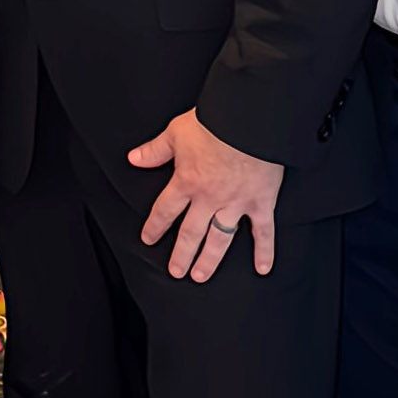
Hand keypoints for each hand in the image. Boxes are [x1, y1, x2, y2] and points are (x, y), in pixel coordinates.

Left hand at [129, 108, 283, 280]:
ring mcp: (236, 203)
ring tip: (201, 276)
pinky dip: (264, 251)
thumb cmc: (213, 123)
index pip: (165, 210)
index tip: (148, 239)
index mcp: (186, 182)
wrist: (248, 121)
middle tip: (176, 272)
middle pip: (191, 232)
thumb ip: (155, 150)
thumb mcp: (175, 133)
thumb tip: (134, 158)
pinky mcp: (261, 202)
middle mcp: (209, 198)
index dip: (155, 226)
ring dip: (210, 260)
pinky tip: (262, 269)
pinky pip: (263, 231)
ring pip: (220, 238)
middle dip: (182, 254)